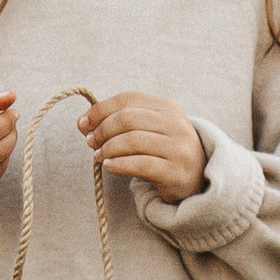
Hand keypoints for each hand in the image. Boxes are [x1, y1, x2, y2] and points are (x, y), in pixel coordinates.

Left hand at [81, 90, 205, 200]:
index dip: (101, 110)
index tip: (84, 123)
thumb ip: (119, 122)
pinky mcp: (175, 172)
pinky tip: (109, 166)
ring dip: (108, 148)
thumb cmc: (163, 152)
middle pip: (128, 118)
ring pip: (133, 140)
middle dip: (103, 129)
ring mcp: (178, 148)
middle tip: (91, 142)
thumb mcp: (148, 130)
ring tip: (99, 155)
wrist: (197, 180)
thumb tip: (83, 123)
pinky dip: (119, 164)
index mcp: (168, 107)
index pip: (128, 100)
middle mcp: (176, 124)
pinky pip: (140, 164)